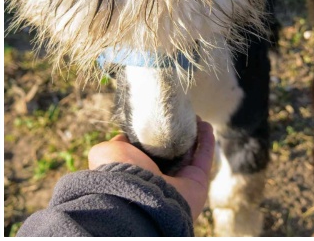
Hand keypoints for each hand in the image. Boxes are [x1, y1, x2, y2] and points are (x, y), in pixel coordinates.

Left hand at [88, 117, 215, 219]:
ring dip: (194, 135)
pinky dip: (207, 141)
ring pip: (190, 154)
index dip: (153, 135)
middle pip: (172, 153)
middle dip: (177, 135)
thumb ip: (116, 143)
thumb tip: (124, 136)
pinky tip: (206, 126)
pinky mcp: (197, 182)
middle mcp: (158, 178)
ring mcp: (179, 182)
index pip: (148, 152)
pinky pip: (204, 158)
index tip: (157, 119)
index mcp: (137, 172)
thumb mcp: (107, 151)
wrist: (137, 196)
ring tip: (195, 117)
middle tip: (180, 117)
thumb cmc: (118, 172)